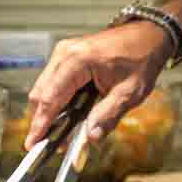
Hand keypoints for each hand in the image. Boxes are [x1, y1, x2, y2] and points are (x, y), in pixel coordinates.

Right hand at [23, 22, 173, 149]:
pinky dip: (56, 101)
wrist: (149, 36)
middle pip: (41, 94)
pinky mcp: (67, 55)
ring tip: (58, 135)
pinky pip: (53, 82)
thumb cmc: (141, 59)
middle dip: (42, 121)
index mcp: (78, 61)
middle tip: (46, 146)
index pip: (50, 98)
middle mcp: (65, 54)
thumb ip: (108, 116)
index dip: (40, 124)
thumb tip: (90, 137)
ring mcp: (64, 53)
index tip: (32, 144)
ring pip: (44, 88)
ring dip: (48, 112)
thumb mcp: (129, 93)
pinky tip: (65, 116)